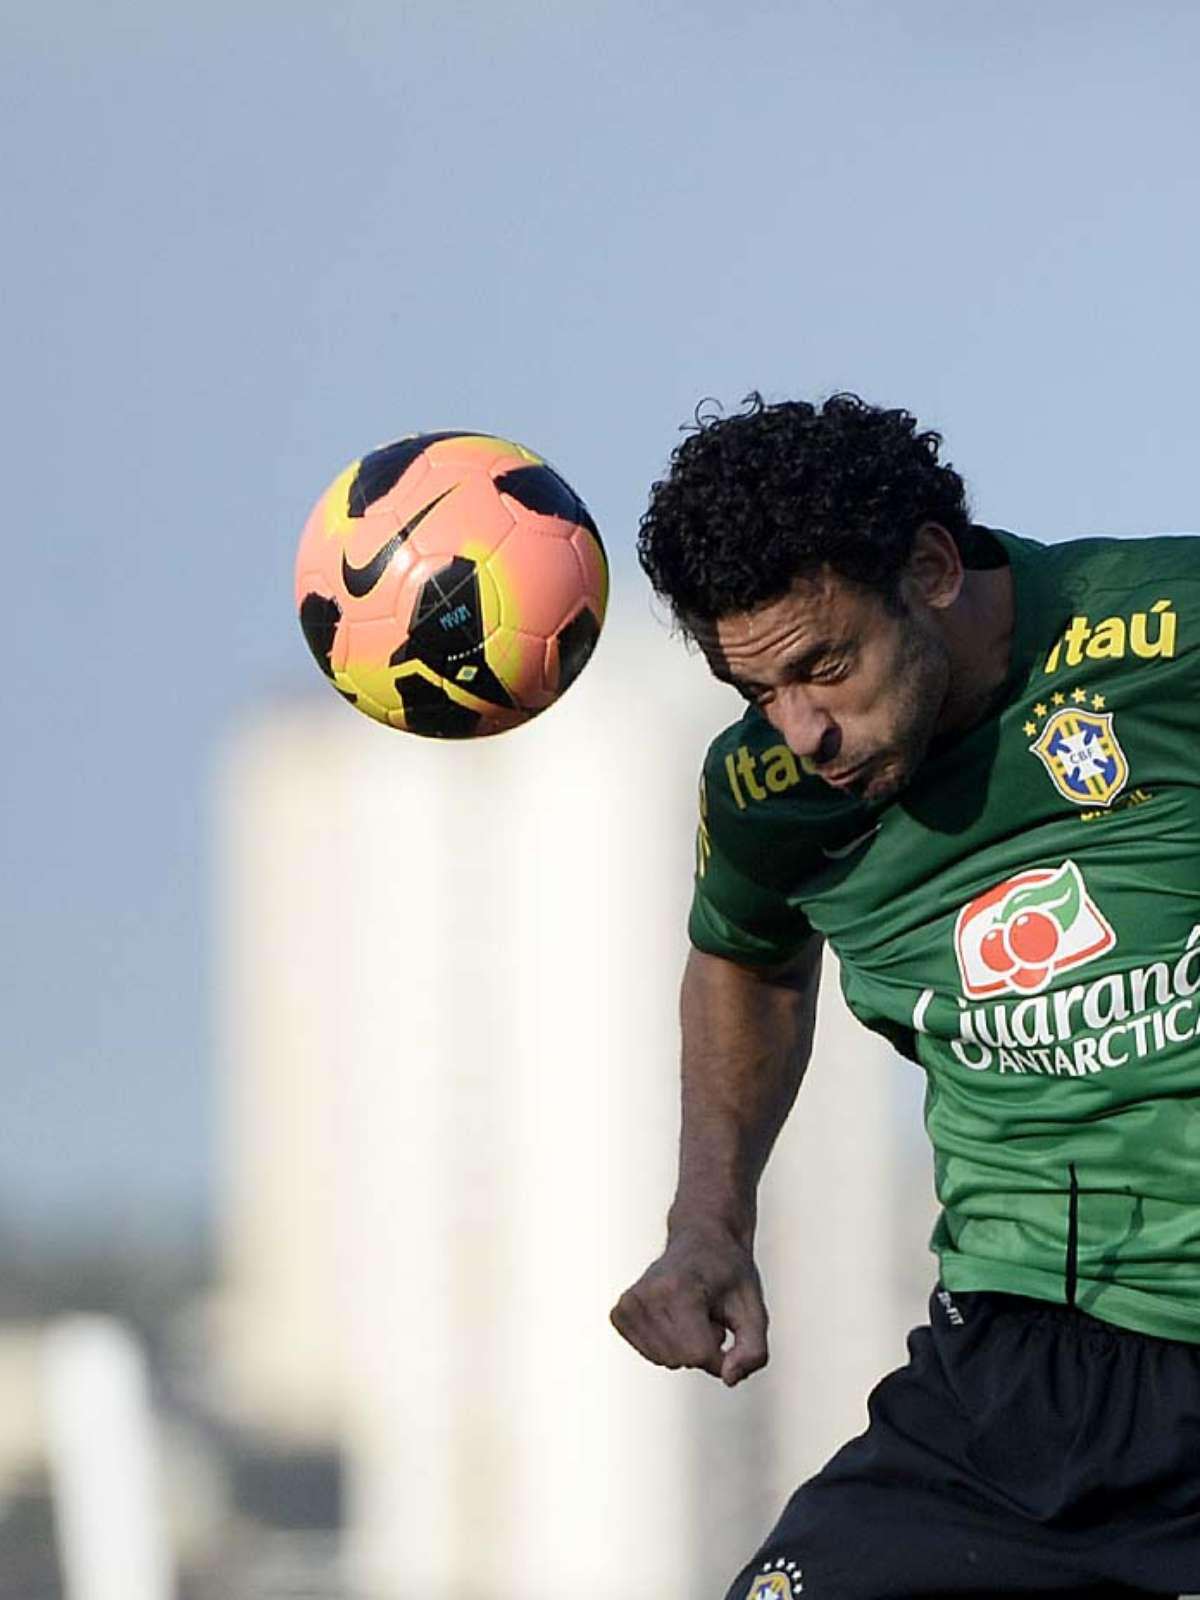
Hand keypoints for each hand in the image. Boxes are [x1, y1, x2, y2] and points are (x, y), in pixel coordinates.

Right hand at [609, 1224, 768, 1385]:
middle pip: (682, 1360)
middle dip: (703, 1346)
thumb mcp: (754, 1310)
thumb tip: (728, 1379)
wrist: (701, 1240)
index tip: (723, 1321)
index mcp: (677, 1287)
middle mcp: (646, 1294)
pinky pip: (651, 1355)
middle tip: (706, 1311)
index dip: (721, 1351)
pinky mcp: (619, 1313)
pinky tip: (674, 1315)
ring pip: (666, 1360)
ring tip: (692, 1310)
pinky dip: (668, 1344)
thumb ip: (753, 1351)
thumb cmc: (729, 1274)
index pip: (700, 1354)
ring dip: (686, 1346)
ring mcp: (627, 1303)